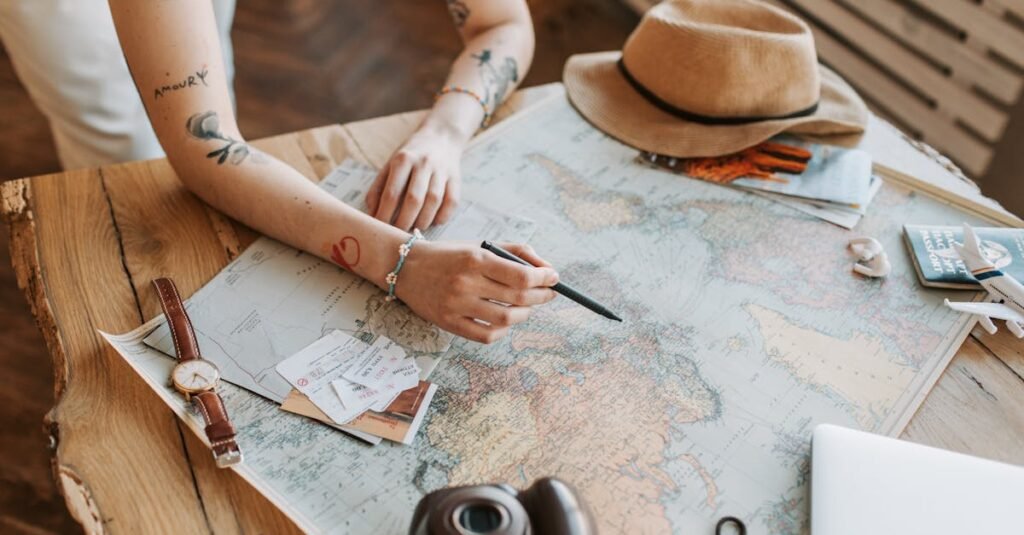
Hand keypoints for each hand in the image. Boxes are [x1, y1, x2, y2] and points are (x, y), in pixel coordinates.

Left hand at [367, 129, 462, 230]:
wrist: (441, 137)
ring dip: (423, 221)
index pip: (392, 194)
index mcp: (403, 160)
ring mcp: (441, 171)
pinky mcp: (456, 178)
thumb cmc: (410, 156)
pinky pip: (451, 202)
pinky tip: (433, 222)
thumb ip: (379, 188)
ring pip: (434, 202)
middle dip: (404, 222)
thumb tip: (372, 214)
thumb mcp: (390, 165)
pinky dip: (442, 216)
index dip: (385, 215)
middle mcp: (423, 164)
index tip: (380, 228)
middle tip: (398, 235)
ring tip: (414, 230)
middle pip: (414, 200)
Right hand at [396, 241, 558, 343]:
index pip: (521, 274)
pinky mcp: (449, 324)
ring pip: (506, 318)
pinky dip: (503, 330)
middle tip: (547, 293)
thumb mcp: (479, 247)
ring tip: (526, 307)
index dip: (544, 278)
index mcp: (475, 259)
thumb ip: (514, 252)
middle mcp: (466, 282)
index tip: (553, 278)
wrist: (406, 268)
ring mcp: (457, 305)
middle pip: (518, 298)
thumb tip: (546, 268)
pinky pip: (487, 335)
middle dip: (541, 296)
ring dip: (525, 314)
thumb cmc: (449, 256)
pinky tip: (505, 321)